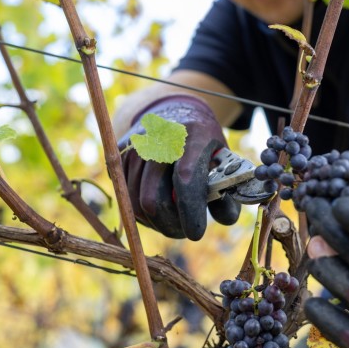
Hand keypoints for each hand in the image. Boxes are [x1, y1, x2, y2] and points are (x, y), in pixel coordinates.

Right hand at [118, 94, 239, 239]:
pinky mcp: (120, 155)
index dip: (189, 210)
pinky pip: (125, 198)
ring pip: (136, 203)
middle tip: (184, 232)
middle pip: (153, 197)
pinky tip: (159, 211)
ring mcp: (136, 146)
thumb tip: (225, 219)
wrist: (177, 115)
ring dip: (156, 223)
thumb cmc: (205, 147)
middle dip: (170, 224)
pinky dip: (142, 214)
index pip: (186, 177)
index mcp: (194, 134)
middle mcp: (159, 137)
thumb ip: (228, 193)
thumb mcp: (225, 162)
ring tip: (174, 223)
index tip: (196, 233)